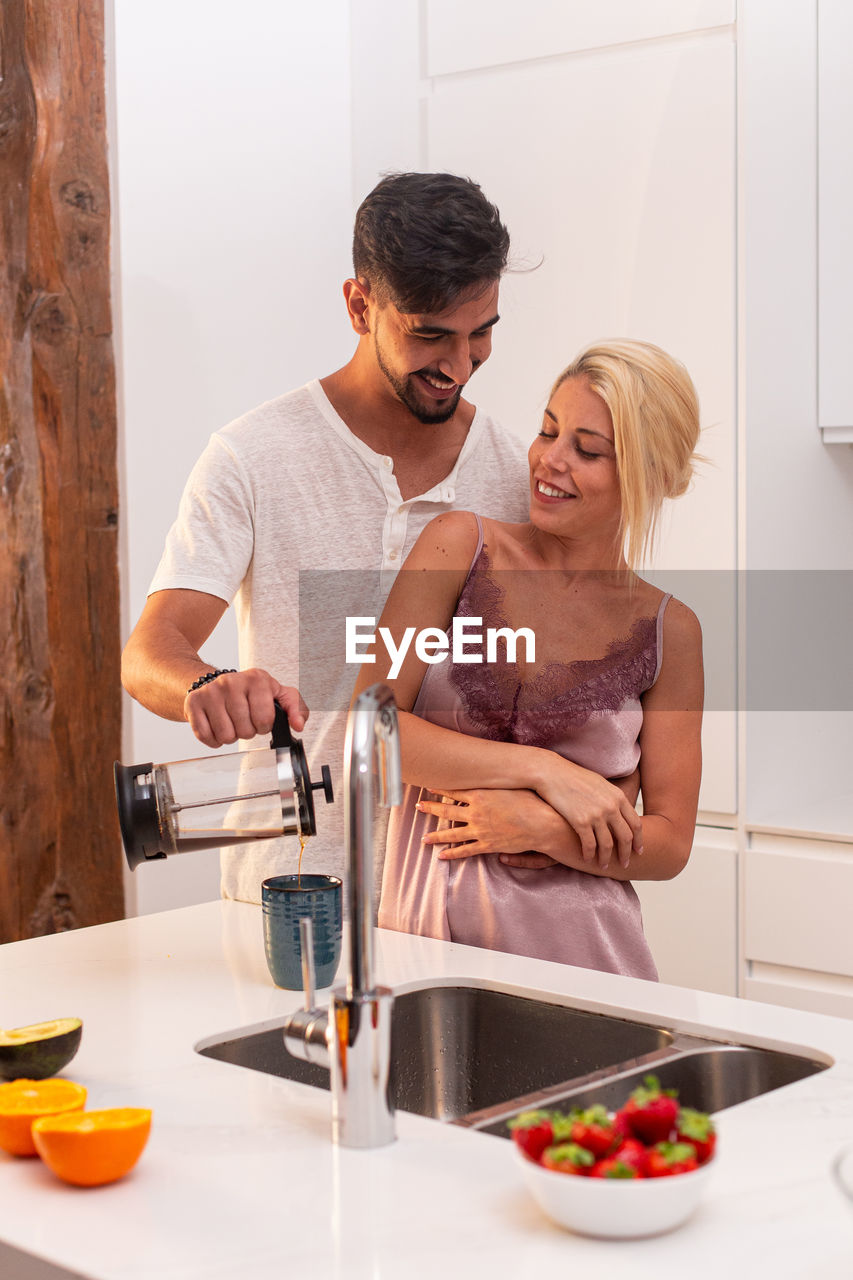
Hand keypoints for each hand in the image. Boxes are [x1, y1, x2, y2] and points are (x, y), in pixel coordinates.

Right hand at [183, 669, 308, 747]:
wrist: (214, 684)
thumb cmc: (248, 693)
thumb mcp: (276, 694)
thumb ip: (295, 708)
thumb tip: (298, 725)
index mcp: (257, 678)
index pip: (265, 718)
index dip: (264, 725)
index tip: (260, 718)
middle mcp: (232, 682)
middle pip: (245, 730)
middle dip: (247, 731)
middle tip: (243, 720)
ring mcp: (211, 692)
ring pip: (225, 735)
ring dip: (230, 736)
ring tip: (231, 722)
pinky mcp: (193, 702)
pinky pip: (205, 735)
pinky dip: (213, 739)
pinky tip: (216, 726)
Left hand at [417, 788, 559, 865]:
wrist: (541, 823)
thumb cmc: (530, 801)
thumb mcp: (510, 786)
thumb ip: (495, 782)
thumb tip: (488, 774)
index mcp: (480, 795)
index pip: (454, 791)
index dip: (440, 789)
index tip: (429, 787)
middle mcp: (476, 813)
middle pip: (447, 810)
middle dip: (431, 808)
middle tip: (418, 806)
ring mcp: (479, 830)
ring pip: (452, 833)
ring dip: (436, 835)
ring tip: (424, 838)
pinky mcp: (487, 845)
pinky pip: (465, 850)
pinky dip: (453, 853)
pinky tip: (441, 855)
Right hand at [535, 753, 641, 869]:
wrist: (552, 773)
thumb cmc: (573, 776)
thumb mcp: (599, 783)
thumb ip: (611, 798)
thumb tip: (619, 810)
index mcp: (618, 796)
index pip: (636, 823)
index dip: (638, 840)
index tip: (638, 850)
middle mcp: (611, 806)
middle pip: (625, 837)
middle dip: (626, 853)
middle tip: (625, 863)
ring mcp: (596, 815)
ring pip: (608, 845)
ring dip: (606, 858)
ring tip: (604, 865)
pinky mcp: (580, 821)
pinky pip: (589, 845)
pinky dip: (589, 855)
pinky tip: (587, 859)